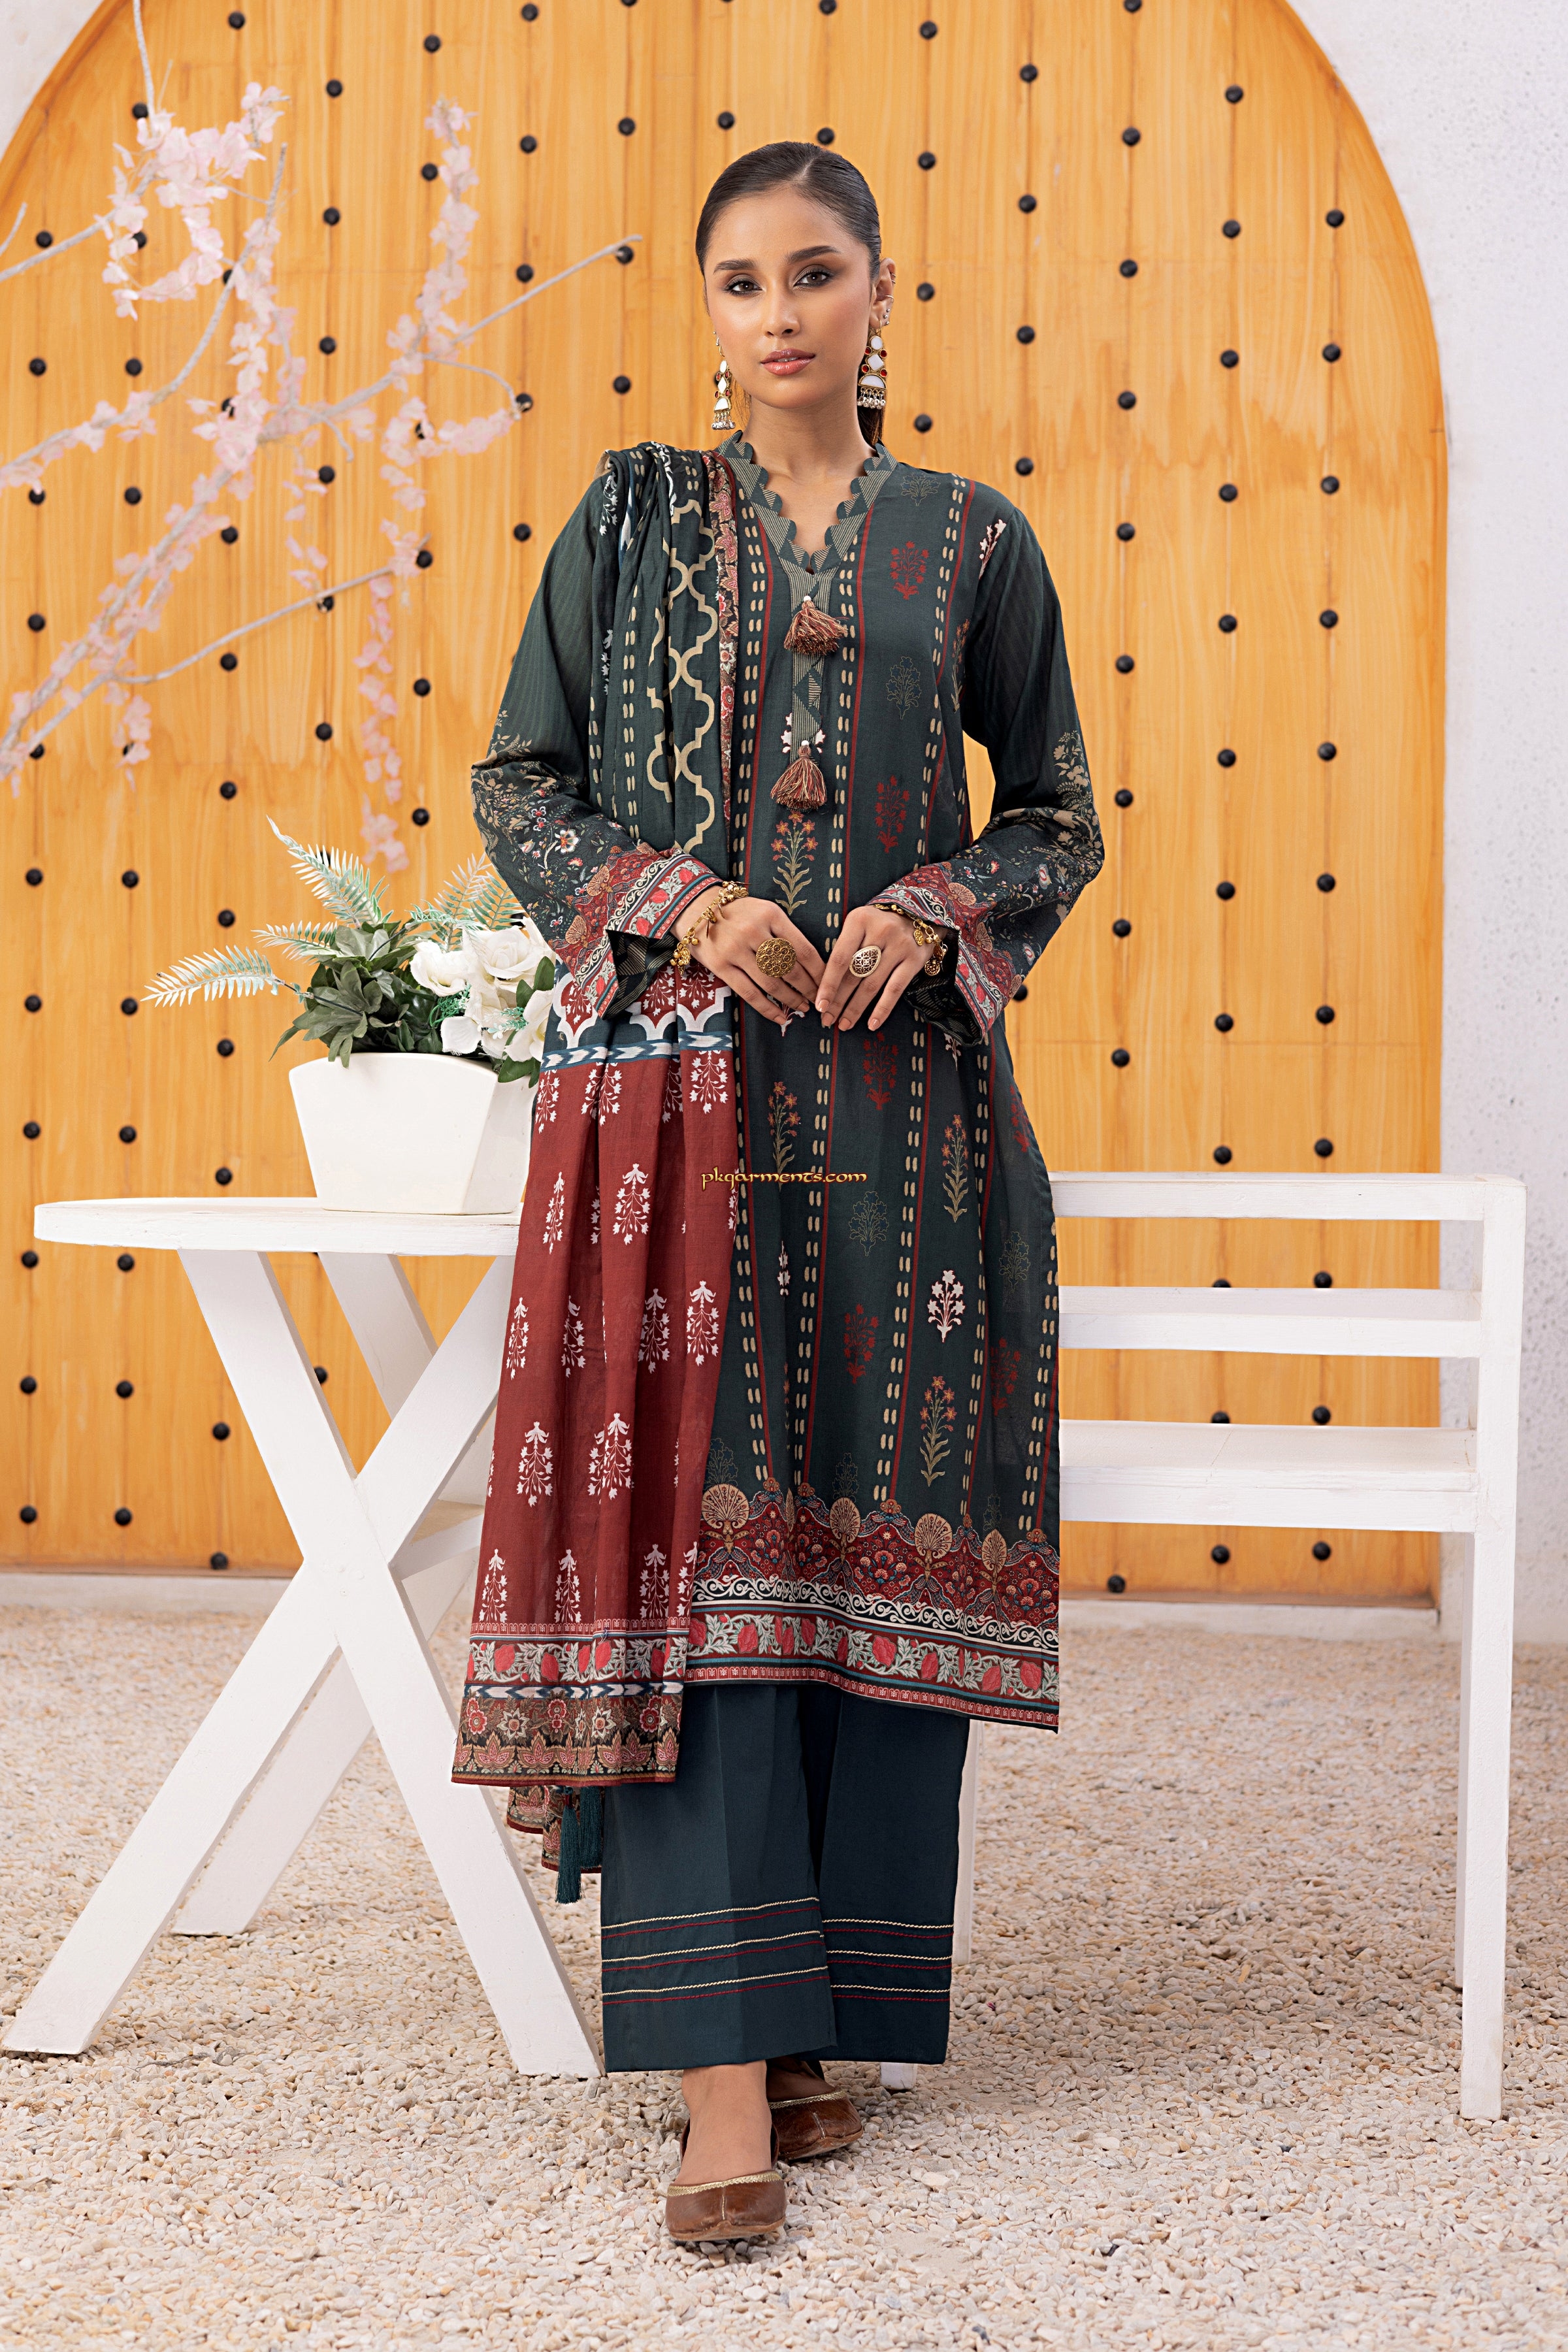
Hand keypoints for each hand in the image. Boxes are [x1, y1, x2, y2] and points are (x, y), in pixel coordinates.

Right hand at [683, 889, 825, 1029]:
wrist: (697, 907)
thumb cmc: (739, 912)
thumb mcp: (765, 911)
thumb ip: (785, 932)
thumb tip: (812, 964)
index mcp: (771, 915)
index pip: (803, 949)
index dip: (819, 971)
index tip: (828, 984)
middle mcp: (754, 932)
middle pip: (790, 968)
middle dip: (808, 988)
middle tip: (819, 1000)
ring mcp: (736, 950)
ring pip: (771, 983)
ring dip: (791, 999)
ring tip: (802, 1007)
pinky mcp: (721, 966)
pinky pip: (749, 993)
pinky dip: (767, 1008)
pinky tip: (780, 1017)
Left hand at [815, 902, 933, 1031]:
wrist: (919, 912)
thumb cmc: (878, 924)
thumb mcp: (859, 924)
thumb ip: (844, 948)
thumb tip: (824, 986)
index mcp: (859, 920)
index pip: (839, 958)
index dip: (828, 985)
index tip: (819, 1005)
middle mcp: (880, 931)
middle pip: (854, 974)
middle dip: (838, 1001)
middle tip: (827, 1019)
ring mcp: (899, 946)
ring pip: (872, 985)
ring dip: (856, 1009)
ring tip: (843, 1025)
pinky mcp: (915, 960)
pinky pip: (895, 989)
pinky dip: (882, 1009)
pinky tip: (872, 1024)